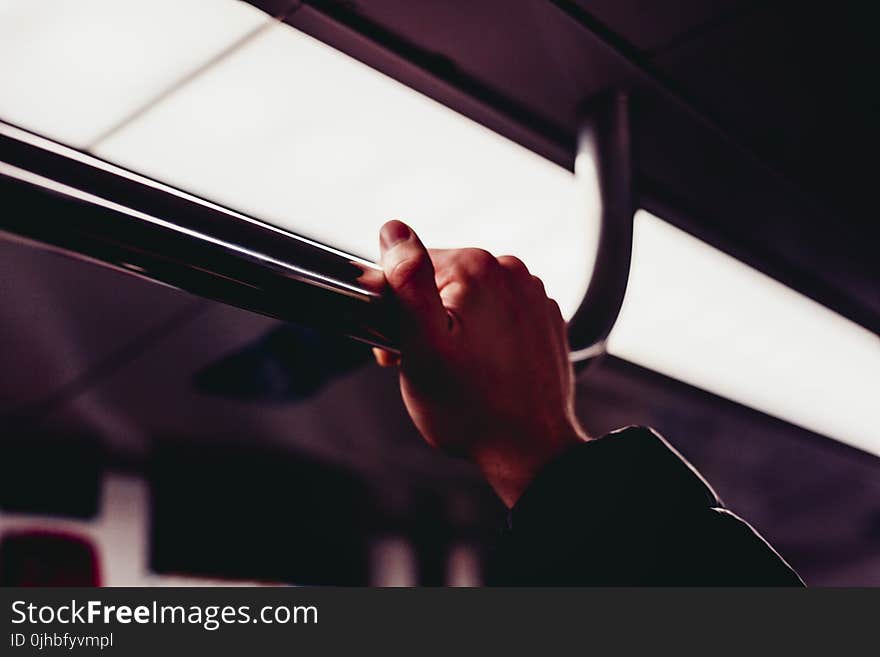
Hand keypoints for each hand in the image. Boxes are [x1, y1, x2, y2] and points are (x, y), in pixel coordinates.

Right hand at [375, 220, 588, 506]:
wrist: (530, 450)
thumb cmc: (469, 406)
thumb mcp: (421, 344)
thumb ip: (406, 282)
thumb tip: (393, 230)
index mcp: (478, 267)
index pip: (412, 266)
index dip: (397, 308)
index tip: (401, 346)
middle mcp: (513, 271)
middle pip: (444, 282)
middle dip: (427, 318)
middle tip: (426, 365)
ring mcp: (535, 296)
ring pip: (472, 299)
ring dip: (457, 328)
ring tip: (458, 372)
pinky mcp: (546, 321)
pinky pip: (501, 317)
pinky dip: (487, 337)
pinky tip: (485, 371)